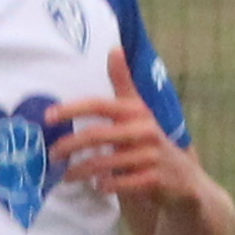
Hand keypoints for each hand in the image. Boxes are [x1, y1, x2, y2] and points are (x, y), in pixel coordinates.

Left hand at [50, 51, 203, 209]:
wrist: (185, 181)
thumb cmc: (151, 143)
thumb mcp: (139, 111)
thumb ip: (123, 82)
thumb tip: (114, 48)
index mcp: (138, 111)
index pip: (100, 105)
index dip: (73, 109)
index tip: (48, 117)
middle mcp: (146, 130)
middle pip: (98, 135)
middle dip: (70, 145)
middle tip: (52, 154)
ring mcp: (153, 156)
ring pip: (106, 163)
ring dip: (81, 171)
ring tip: (66, 176)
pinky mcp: (157, 180)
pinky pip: (123, 183)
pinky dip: (107, 186)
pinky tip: (98, 187)